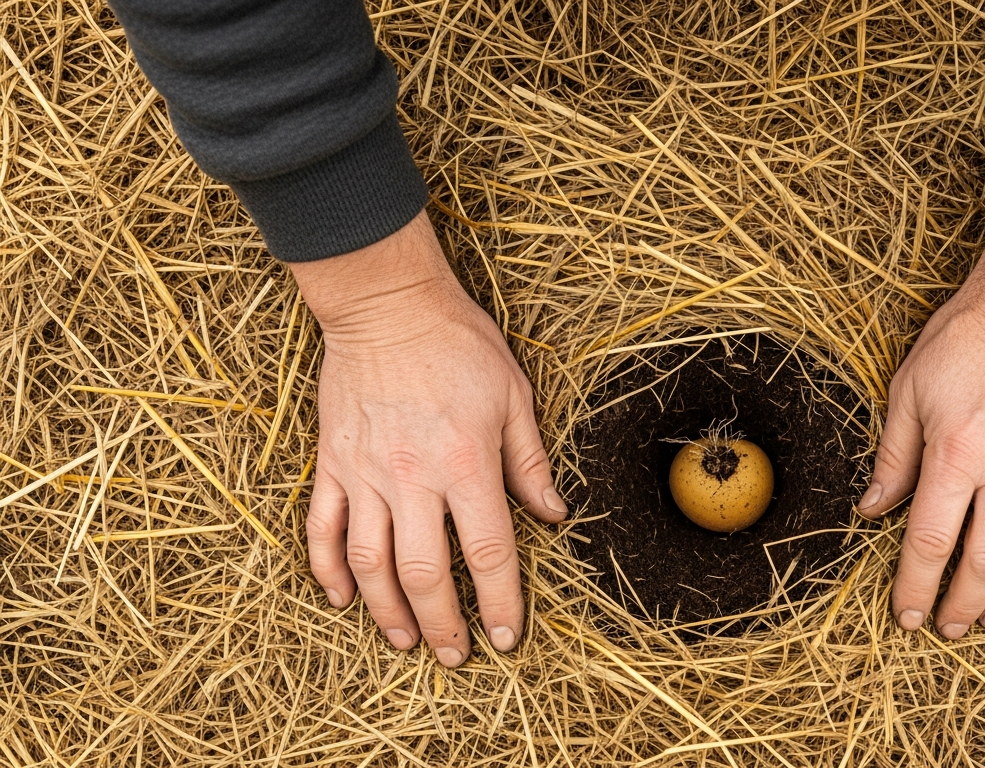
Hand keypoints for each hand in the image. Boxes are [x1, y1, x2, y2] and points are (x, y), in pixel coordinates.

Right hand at [291, 211, 565, 666]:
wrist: (386, 304)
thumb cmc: (458, 344)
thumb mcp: (513, 396)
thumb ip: (529, 462)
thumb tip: (554, 514)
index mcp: (466, 463)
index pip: (488, 553)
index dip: (499, 602)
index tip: (504, 636)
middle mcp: (412, 478)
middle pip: (424, 573)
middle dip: (442, 624)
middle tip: (455, 656)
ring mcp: (365, 474)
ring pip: (370, 563)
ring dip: (387, 611)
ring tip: (405, 641)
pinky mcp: (331, 464)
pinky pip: (322, 529)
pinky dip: (328, 571)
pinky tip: (344, 599)